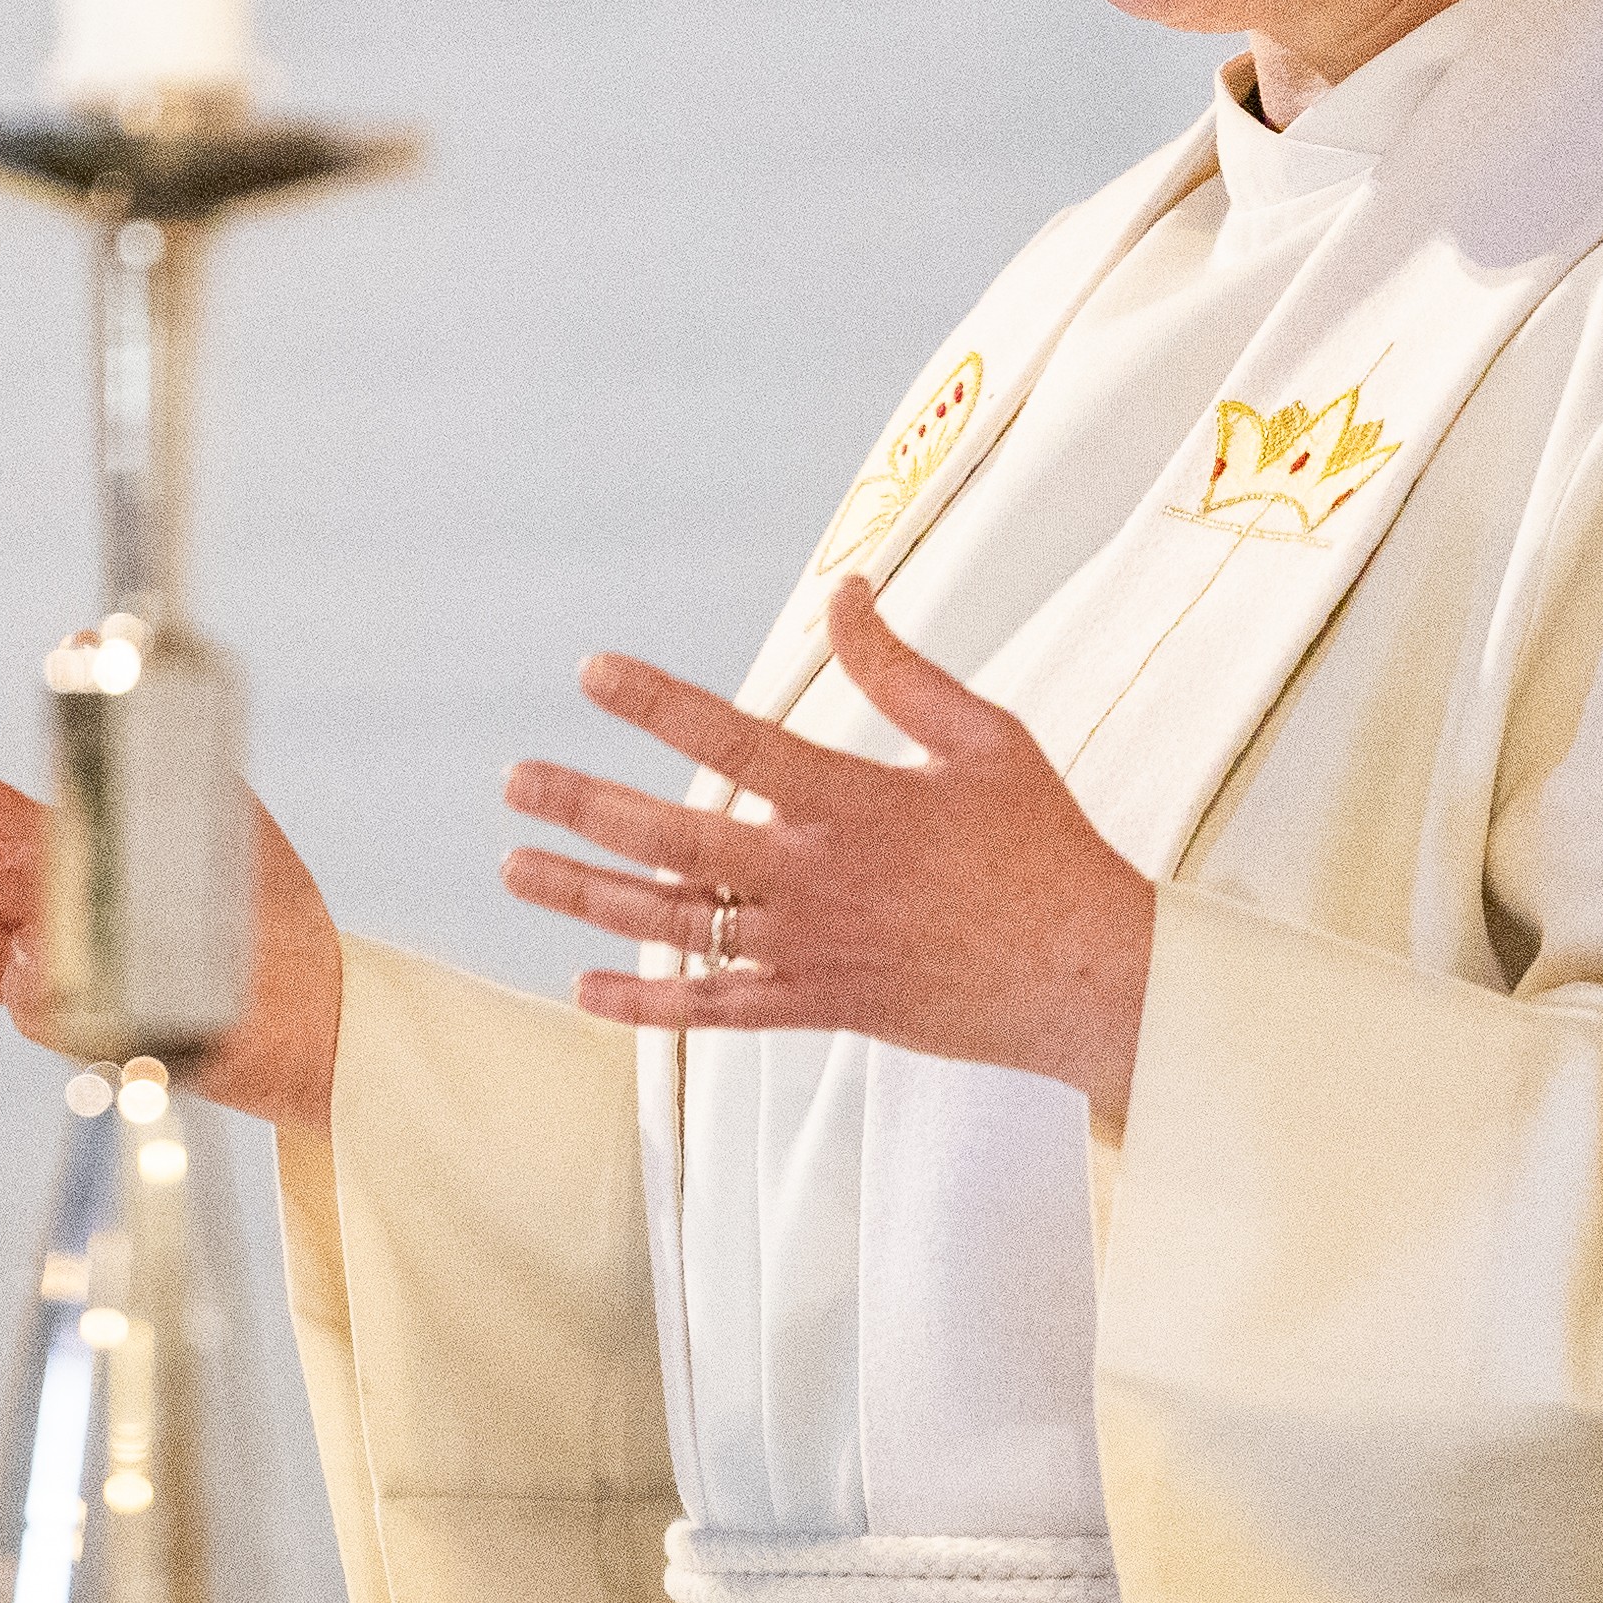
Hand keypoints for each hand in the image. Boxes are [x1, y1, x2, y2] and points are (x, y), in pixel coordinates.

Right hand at [0, 702, 347, 1131]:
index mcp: (56, 849)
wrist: (305, 992)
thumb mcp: (206, 798)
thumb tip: (95, 635)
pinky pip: (35, 1008)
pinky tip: (24, 959)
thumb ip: (151, 728)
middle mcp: (39, 910)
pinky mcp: (87, 1025)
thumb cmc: (252, 896)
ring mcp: (55, 970)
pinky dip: (23, 982)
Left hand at [499, 575, 1157, 1120]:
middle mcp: (817, 877)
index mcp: (855, 801)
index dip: (658, 704)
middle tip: (515, 780)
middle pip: (675, 839)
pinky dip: (647, 1004)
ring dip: (587, 897)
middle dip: (585, 806)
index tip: (594, 672)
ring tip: (513, 867)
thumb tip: (844, 592)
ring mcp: (811, 949)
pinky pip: (715, 1009)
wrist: (1088, 978)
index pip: (737, 740)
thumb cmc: (1045, 849)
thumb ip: (901, 671)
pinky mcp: (820, 1006)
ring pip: (675, 923)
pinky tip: (584, 988)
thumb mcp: (984, 739)